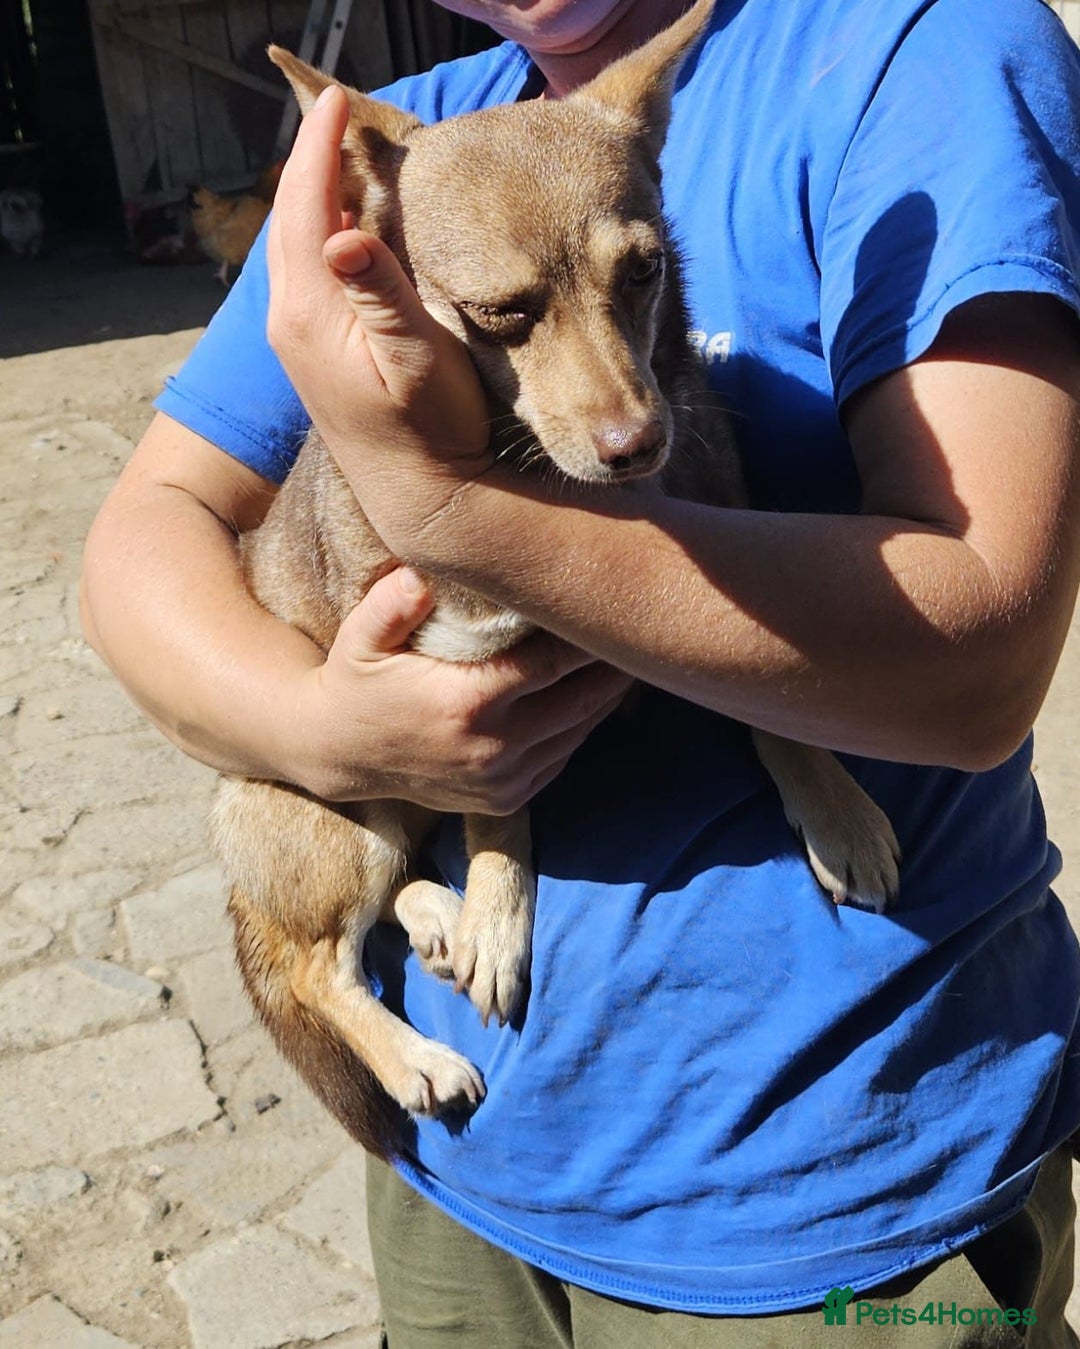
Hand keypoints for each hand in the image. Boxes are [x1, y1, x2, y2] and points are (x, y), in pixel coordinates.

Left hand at [266, 85, 491, 514]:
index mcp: (310, 312)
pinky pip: (304, 271)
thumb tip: (340, 235)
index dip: (318, 147)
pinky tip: (343, 226)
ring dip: (314, 196)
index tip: (335, 99)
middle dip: (310, 161)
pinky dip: (320, 232)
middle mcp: (291, 320)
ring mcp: (297, 339)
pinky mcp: (312, 353)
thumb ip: (380, 295)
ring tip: (339, 156)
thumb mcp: (416, 359)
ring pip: (294, 244)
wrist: (420, 497)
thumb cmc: (432, 430)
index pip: (305, 206)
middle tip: (335, 116)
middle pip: (289, 218)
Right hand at [293, 567, 632, 811]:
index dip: (588, 635)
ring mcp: (502, 779)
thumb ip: (391, 604)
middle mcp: (492, 747)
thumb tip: (421, 574)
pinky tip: (591, 694)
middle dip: (613, 662)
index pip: (554, 662)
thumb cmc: (357, 680)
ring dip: (606, 694)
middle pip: (583, 698)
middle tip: (637, 625)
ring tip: (625, 654)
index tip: (610, 603)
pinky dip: (582, 726)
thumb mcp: (359, 637)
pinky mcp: (505, 799)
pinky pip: (562, 757)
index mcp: (465, 702)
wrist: (338, 754)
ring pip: (580, 730)